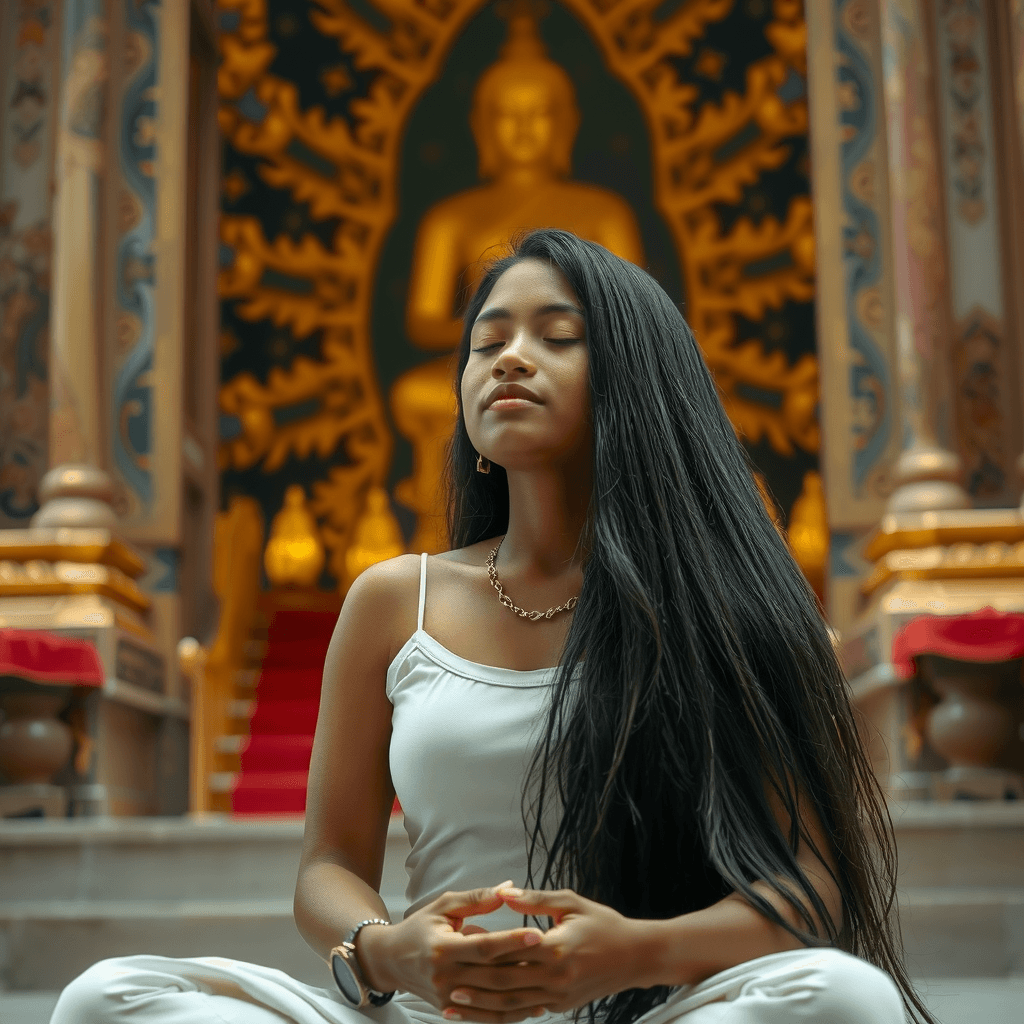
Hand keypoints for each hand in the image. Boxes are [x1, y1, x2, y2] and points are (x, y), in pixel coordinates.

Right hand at [356, 883, 547, 1019]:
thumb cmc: (420, 927)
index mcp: (442, 948)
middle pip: (490, 975)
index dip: (511, 941)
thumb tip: (509, 889)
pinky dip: (509, 1011)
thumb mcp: (444, 906)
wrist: (392, 960)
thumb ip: (477, 899)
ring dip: (522, 994)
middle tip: (553, 958)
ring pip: (491, 999)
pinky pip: (484, 1014)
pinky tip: (532, 1005)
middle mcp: (444, 976)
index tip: (537, 934)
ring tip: (551, 984)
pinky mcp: (449, 1009)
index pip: (483, 947)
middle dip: (523, 966)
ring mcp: (447, 997)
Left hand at [440, 888, 655, 1020]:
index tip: (457, 949)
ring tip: (454, 1006)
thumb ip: (534, 900)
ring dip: (481, 1007)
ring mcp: (558, 996)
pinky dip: (503, 1014)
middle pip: (505, 984)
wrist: (636, 956)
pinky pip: (526, 1012)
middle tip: (445, 986)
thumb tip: (503, 893)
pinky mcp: (561, 1007)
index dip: (481, 952)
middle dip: (473, 987)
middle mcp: (555, 977)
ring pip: (512, 1005)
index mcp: (555, 947)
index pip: (509, 952)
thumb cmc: (604, 923)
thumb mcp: (570, 902)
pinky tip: (485, 1012)